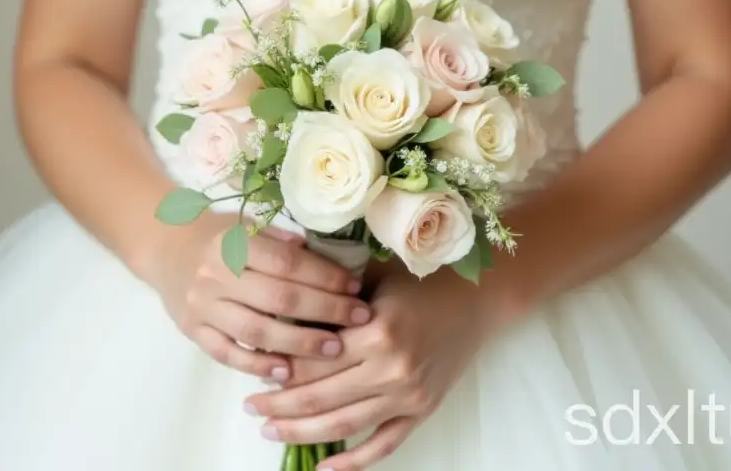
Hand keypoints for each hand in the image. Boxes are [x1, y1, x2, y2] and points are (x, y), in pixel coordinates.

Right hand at [150, 214, 373, 382]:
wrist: (164, 246)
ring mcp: (202, 306)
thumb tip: (325, 255)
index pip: (288, 263)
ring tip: (334, 349)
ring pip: (256, 331)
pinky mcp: (193, 330)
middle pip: (279, 299)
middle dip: (325, 311)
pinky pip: (228, 353)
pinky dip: (258, 365)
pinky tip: (286, 370)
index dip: (325, 276)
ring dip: (300, 343)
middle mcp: (216, 275)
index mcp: (234, 242)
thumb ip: (281, 241)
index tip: (355, 286)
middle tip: (359, 319)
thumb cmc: (217, 234)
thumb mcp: (247, 223)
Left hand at [243, 269, 503, 469]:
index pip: (312, 359)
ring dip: (302, 432)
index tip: (253, 371)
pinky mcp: (422, 410)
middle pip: (320, 396)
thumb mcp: (372, 278)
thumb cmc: (420, 279)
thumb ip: (331, 299)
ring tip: (270, 430)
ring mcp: (408, 394)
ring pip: (343, 424)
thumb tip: (280, 320)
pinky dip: (353, 462)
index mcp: (376, 331)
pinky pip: (383, 445)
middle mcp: (391, 368)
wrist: (479, 298)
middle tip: (250, 407)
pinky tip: (324, 469)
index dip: (278, 368)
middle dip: (279, 405)